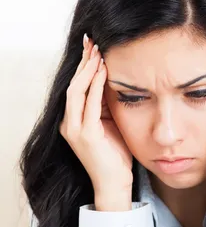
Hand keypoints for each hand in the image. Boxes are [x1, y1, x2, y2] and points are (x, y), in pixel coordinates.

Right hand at [60, 34, 133, 195]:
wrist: (115, 185)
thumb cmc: (115, 158)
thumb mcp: (110, 126)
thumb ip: (106, 107)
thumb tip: (113, 83)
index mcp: (74, 122)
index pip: (76, 88)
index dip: (83, 67)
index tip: (92, 48)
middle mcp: (69, 124)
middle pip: (73, 85)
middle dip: (83, 62)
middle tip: (92, 42)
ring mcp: (75, 130)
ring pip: (76, 91)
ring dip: (88, 70)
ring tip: (97, 52)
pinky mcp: (87, 135)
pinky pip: (89, 104)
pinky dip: (95, 85)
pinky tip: (104, 70)